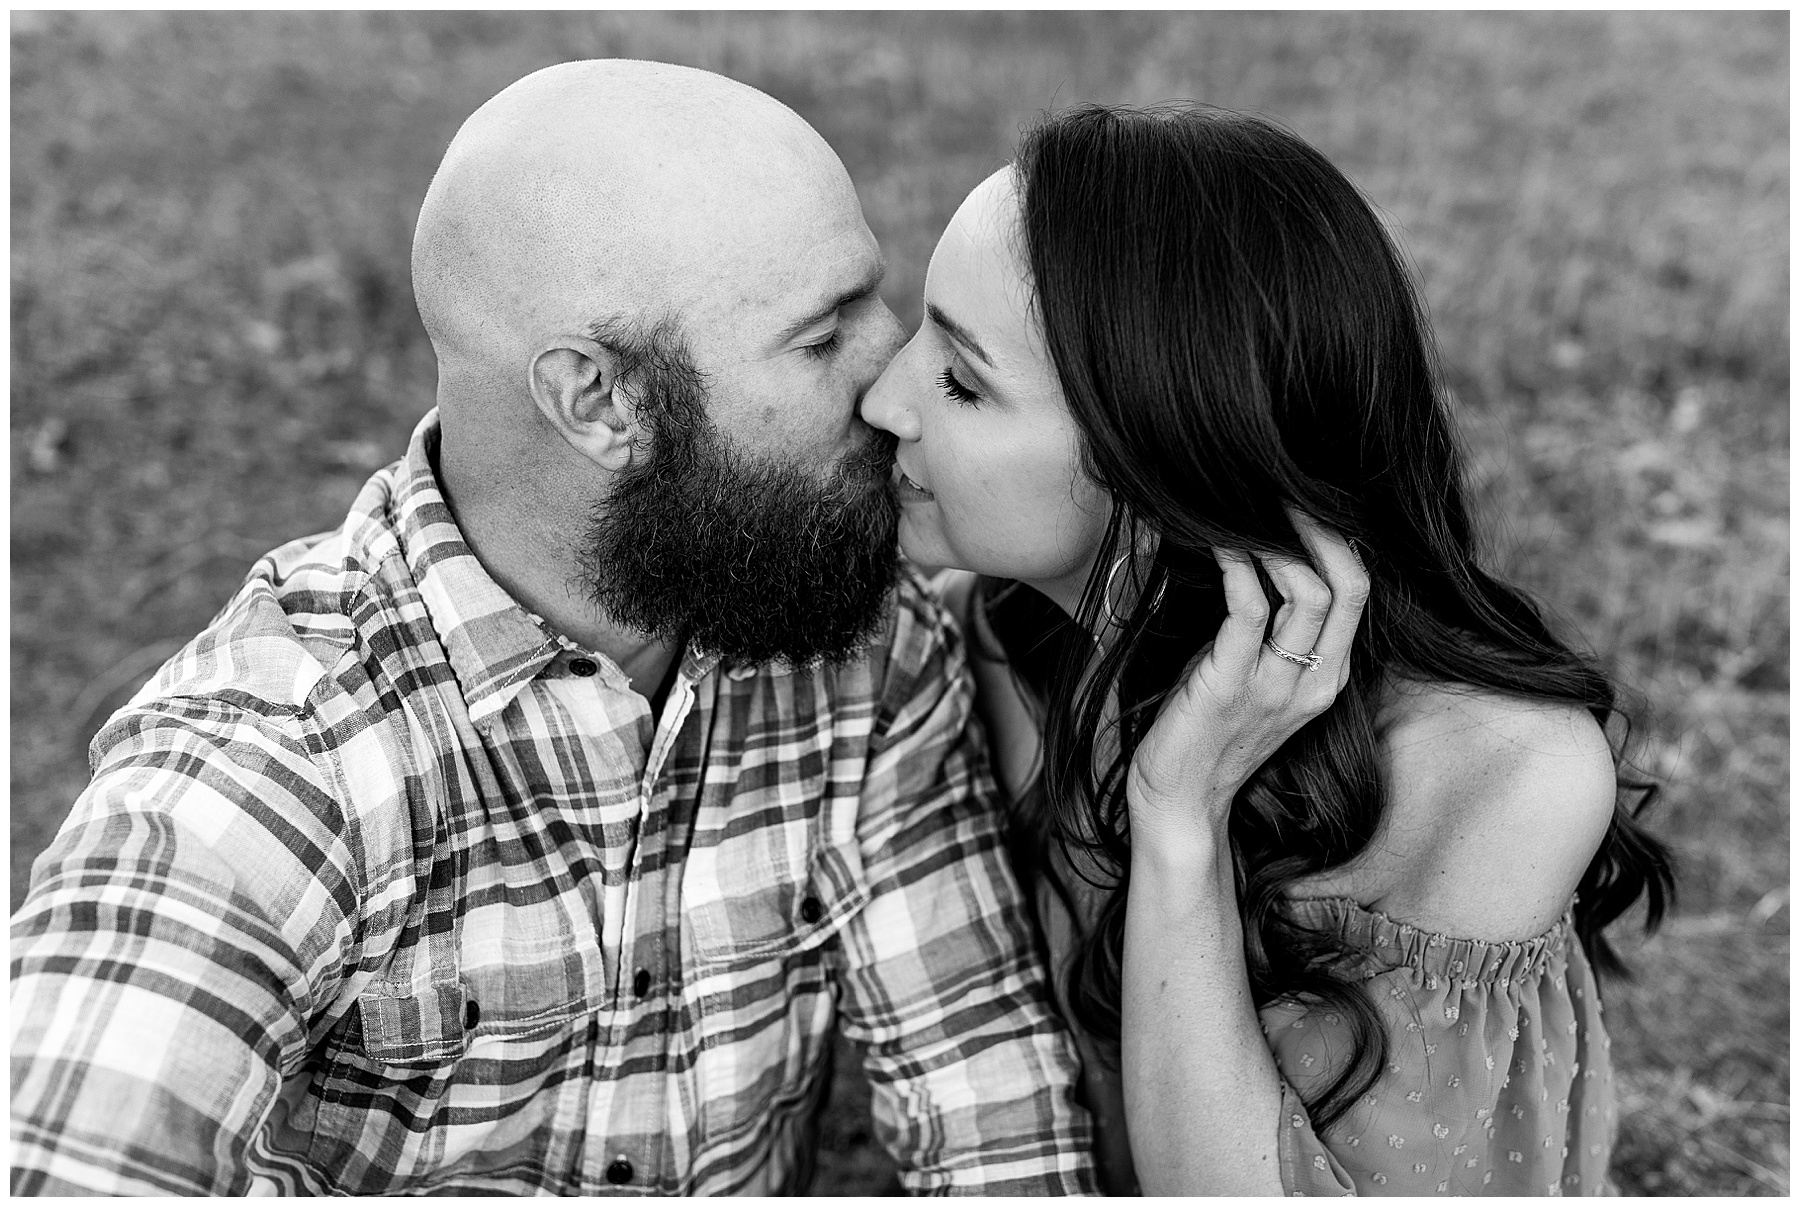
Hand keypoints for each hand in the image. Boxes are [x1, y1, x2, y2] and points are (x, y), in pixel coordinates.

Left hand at [1125, 511, 1368, 856]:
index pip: (1359, 592)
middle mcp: (1314, 681)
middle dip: (1319, 528)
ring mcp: (1275, 686)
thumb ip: (1269, 631)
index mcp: (1328, 677)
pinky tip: (1217, 545)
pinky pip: (1248, 610)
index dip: (1338, 539)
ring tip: (1244, 510)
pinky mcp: (1230, 687)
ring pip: (1308, 592)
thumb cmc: (1208, 729)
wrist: (1180, 803)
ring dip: (1276, 542)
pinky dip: (1236, 567)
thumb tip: (1254, 558)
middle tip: (1280, 490)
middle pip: (1348, 585)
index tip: (1302, 501)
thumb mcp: (1254, 675)